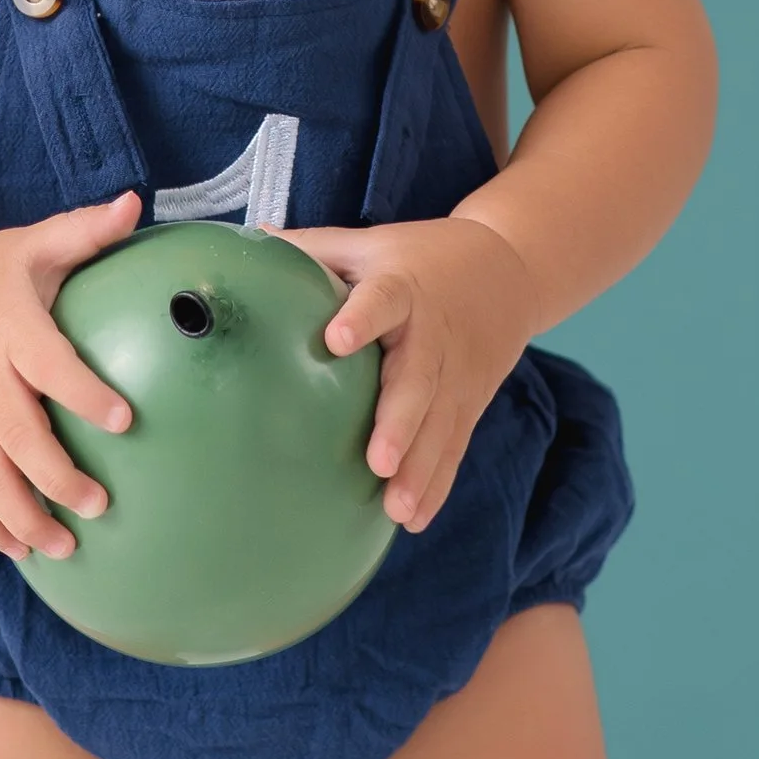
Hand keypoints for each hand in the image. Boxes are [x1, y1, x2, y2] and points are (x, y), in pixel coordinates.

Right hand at [0, 192, 140, 562]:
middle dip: (55, 476)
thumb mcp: (32, 243)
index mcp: (10, 329)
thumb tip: (134, 202)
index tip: (124, 419)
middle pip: (16, 437)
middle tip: (99, 504)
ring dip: (22, 516)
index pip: (49, 365)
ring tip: (64, 548)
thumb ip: (84, 230)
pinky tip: (19, 551)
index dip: (84, 393)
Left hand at [277, 213, 538, 532]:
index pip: (383, 299)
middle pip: (417, 382)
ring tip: (397, 508)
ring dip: (420, 469)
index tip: (337, 340)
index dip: (362, 317)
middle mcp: (432, 336)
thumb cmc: (420, 256)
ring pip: (439, 426)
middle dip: (400, 423)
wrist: (510, 269)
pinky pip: (453, 447)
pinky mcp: (468, 404)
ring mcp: (455, 375)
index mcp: (403, 288)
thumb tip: (248, 239)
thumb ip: (313, 248)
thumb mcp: (370, 243)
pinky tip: (414, 519)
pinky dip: (437, 483)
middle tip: (378, 460)